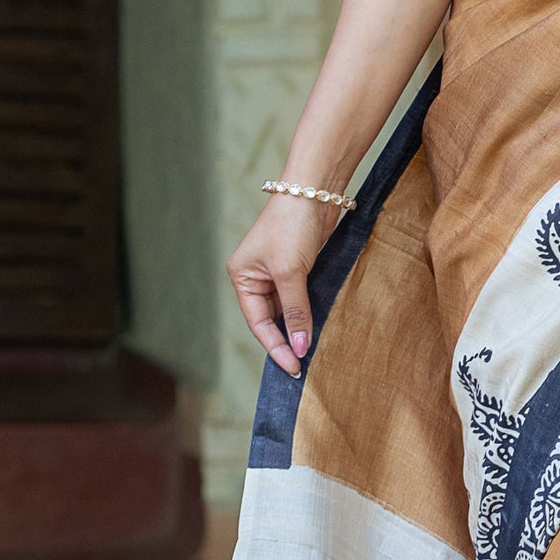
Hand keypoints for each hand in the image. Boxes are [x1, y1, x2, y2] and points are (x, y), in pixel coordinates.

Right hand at [227, 194, 341, 377]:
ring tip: (311, 351)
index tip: (293, 367)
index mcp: (242, 277)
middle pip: (270, 319)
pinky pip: (300, 298)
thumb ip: (296, 311)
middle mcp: (255, 277)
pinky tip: (317, 327)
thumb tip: (301, 346)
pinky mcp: (297, 266)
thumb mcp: (291, 273)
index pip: (258, 322)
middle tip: (302, 366)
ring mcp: (276, 272)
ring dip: (298, 328)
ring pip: (286, 310)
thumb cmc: (292, 227)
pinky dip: (307, 313)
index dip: (276, 346)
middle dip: (286, 340)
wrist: (314, 192)